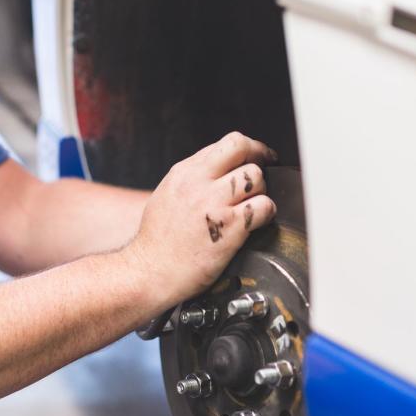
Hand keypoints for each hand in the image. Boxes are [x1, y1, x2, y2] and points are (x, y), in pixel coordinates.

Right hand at [122, 132, 277, 306]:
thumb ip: (194, 178)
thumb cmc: (157, 241)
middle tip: (266, 174)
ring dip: (262, 190)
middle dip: (260, 159)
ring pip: (256, 176)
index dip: (250, 149)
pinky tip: (258, 222)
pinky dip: (267, 212)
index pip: (227, 143)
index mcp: (185, 173)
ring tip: (255, 204)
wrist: (148, 272)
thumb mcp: (168, 194)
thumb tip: (221, 170)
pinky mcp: (228, 229)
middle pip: (242, 148)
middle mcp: (198, 183)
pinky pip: (263, 207)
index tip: (257, 158)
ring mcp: (213, 205)